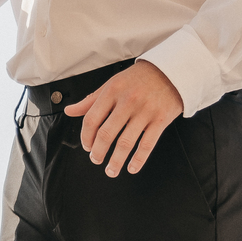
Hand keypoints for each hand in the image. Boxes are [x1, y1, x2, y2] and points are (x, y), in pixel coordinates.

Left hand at [65, 61, 183, 175]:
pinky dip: (138, 160)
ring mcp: (145, 111)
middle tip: (96, 159)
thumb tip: (70, 111)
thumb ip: (91, 100)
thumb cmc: (140, 78)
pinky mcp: (161, 120)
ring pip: (126, 143)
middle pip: (107, 134)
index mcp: (112, 91)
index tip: (87, 146)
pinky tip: (132, 167)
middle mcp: (128, 101)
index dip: (86, 137)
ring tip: (110, 170)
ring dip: (116, 161)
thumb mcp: (112, 83)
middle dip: (98, 152)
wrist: (171, 71)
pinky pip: (147, 144)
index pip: (92, 119)